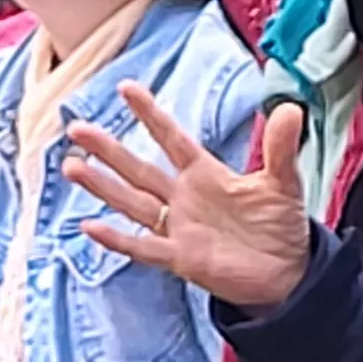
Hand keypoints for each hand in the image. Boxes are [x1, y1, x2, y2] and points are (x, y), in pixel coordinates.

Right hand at [66, 84, 312, 310]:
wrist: (288, 273)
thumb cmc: (281, 225)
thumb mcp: (284, 182)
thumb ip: (280, 147)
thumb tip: (291, 108)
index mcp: (205, 174)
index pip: (171, 138)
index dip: (150, 114)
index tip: (125, 88)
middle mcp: (184, 198)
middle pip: (138, 169)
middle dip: (108, 150)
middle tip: (76, 129)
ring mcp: (179, 228)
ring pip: (131, 202)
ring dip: (102, 186)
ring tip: (71, 166)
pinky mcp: (181, 258)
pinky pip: (143, 247)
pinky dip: (118, 239)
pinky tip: (90, 226)